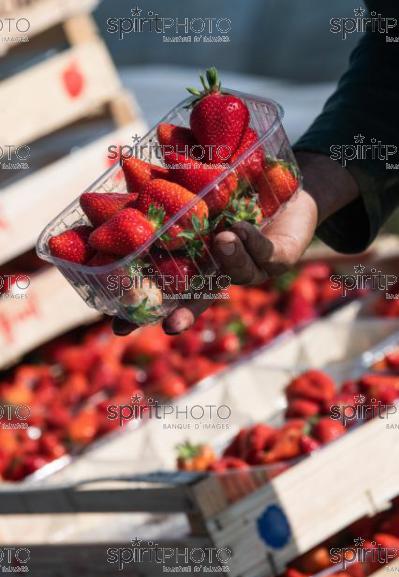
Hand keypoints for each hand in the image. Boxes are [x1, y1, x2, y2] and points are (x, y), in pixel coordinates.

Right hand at [113, 152, 358, 335]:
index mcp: (193, 255)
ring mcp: (249, 267)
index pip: (162, 285)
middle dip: (182, 314)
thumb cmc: (242, 182)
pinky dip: (252, 243)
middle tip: (169, 326)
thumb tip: (159, 134)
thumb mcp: (207, 174)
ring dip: (227, 260)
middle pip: (198, 299)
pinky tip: (241, 228)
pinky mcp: (278, 259)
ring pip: (235, 275)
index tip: (116, 326)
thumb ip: (183, 165)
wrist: (290, 185)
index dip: (140, 306)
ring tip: (221, 238)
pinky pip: (265, 255)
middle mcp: (219, 268)